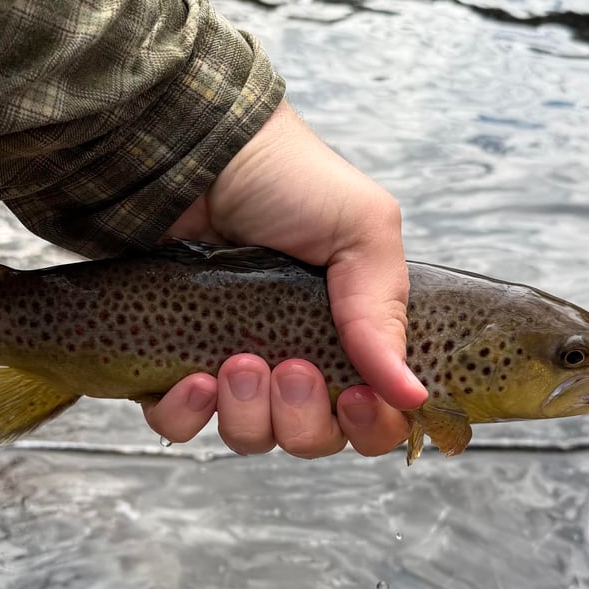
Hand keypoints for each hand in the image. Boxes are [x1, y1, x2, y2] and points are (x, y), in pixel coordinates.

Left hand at [142, 100, 426, 457]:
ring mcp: (233, 365)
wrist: (191, 150)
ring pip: (251, 436)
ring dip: (249, 413)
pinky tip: (193, 378)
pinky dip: (187, 414)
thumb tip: (414, 394)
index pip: (375, 416)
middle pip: (314, 438)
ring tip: (238, 358)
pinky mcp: (173, 364)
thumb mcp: (360, 230)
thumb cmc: (284, 179)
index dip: (373, 426)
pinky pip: (180, 424)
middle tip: (291, 367)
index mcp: (351, 333)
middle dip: (305, 416)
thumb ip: (385, 313)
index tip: (358, 399)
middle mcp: (296, 356)